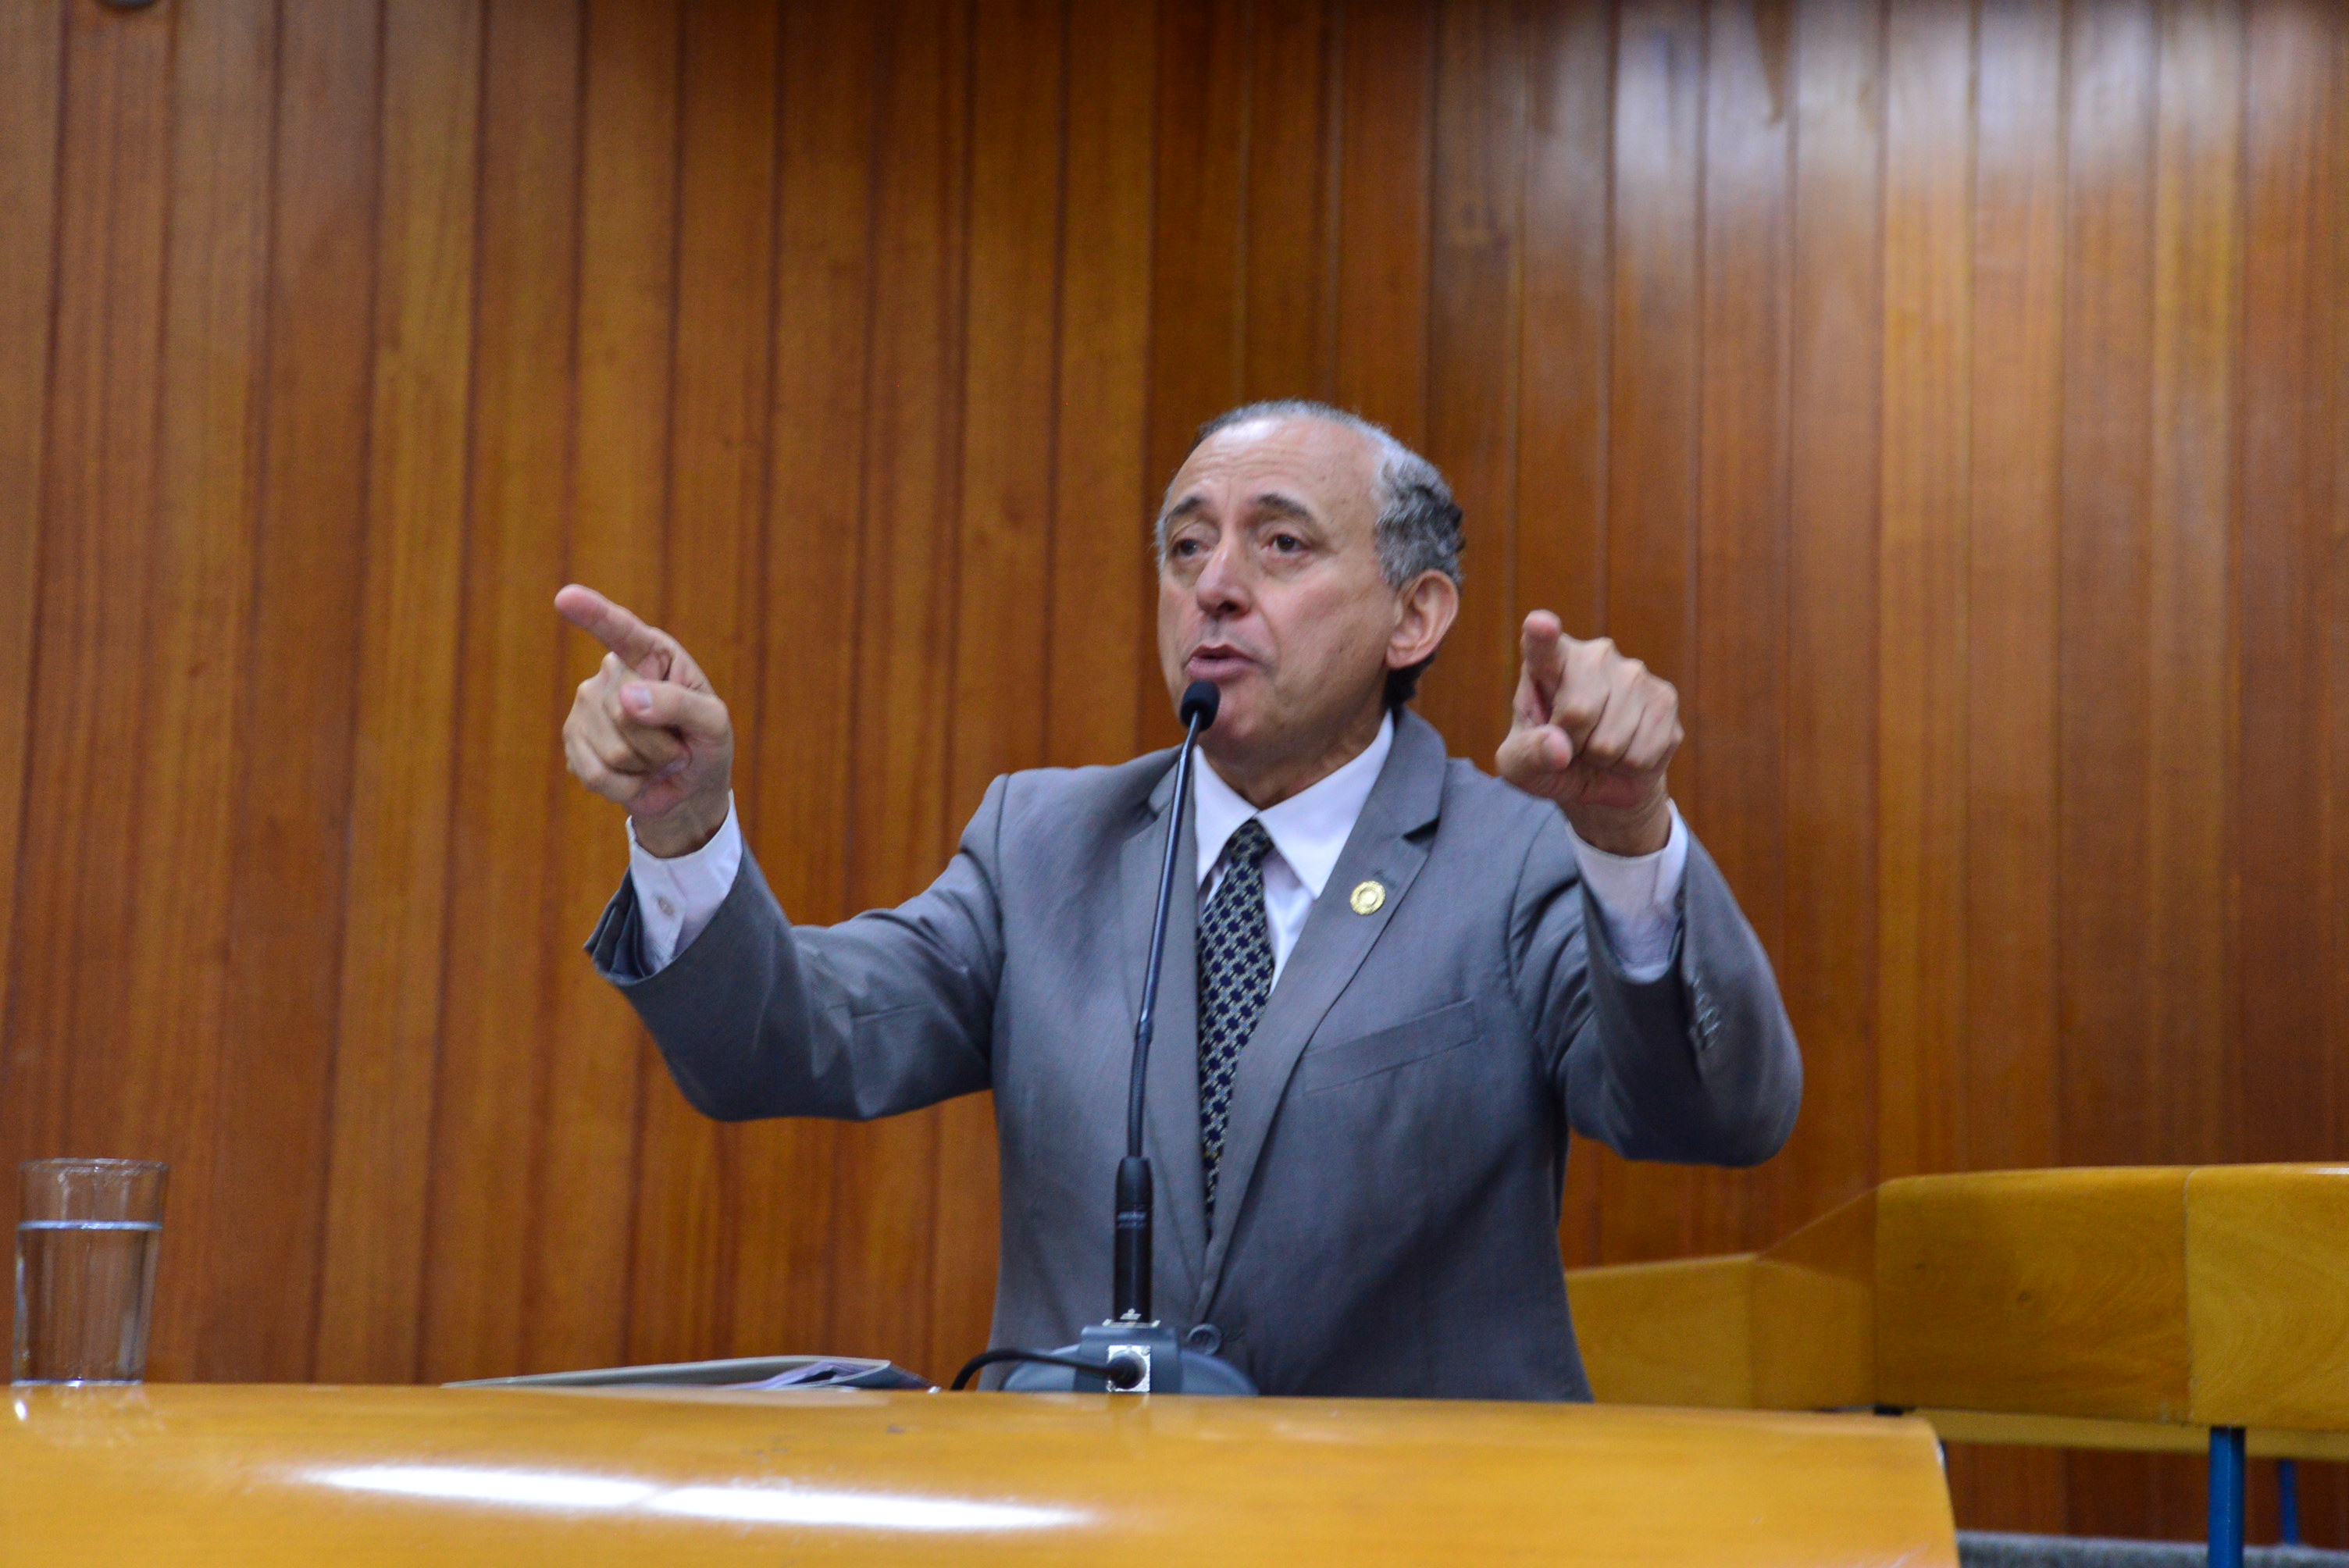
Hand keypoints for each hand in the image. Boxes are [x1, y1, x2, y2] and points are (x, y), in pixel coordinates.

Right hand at [556, 584, 733, 856]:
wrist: (686, 787)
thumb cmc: (704, 743)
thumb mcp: (712, 723)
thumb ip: (680, 705)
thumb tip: (626, 699)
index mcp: (652, 653)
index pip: (621, 629)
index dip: (593, 613)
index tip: (566, 597)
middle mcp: (612, 672)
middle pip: (625, 711)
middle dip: (660, 742)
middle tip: (675, 745)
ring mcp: (586, 705)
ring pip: (614, 748)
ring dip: (645, 766)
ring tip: (656, 759)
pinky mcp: (573, 741)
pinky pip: (596, 773)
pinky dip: (625, 787)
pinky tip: (635, 777)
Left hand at [1495, 611, 1679, 855]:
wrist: (1599, 777)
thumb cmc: (1549, 760)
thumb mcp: (1520, 764)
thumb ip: (1528, 756)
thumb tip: (1559, 749)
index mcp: (1548, 662)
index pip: (1542, 645)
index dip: (1542, 635)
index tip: (1539, 623)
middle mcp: (1595, 655)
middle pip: (1578, 711)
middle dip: (1573, 743)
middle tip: (1572, 743)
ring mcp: (1635, 674)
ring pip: (1611, 740)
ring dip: (1601, 758)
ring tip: (1597, 747)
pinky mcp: (1665, 699)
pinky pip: (1641, 754)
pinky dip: (1629, 768)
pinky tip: (1626, 752)